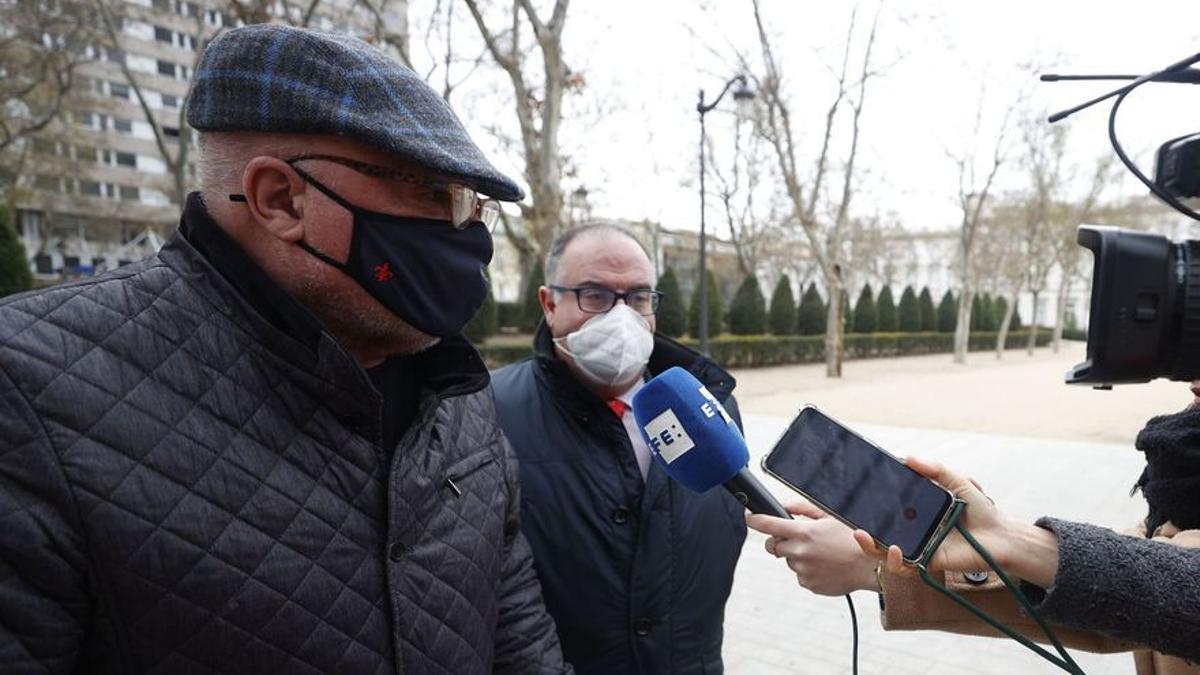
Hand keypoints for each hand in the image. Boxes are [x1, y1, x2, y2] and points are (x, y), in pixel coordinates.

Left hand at [747, 500, 879, 595]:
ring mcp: (803, 570)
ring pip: (789, 561)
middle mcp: (800, 552)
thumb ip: (803, 509)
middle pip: (773, 547)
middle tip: (796, 539)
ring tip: (821, 553)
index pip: (768, 525)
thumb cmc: (851, 539)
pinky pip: (800, 575)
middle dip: (779, 542)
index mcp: (804, 532)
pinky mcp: (808, 584)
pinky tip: (824, 565)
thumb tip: (783, 506)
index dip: (754, 520)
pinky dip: (808, 570)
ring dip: (798, 556)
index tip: (749, 518)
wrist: (869, 567)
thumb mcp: (829, 516)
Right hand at [850, 456, 1058, 588]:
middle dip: (860, 530)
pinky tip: (894, 549)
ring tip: (863, 535)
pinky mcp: (927, 562)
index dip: (869, 505)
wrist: (1002, 536)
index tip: (856, 494)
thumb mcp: (956, 482)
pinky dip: (894, 560)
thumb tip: (908, 457)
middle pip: (878, 533)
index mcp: (916, 511)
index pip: (886, 509)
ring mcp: (918, 548)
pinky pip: (904, 566)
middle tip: (852, 522)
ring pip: (883, 552)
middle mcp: (913, 531)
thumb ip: (934, 469)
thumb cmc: (980, 510)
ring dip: (869, 546)